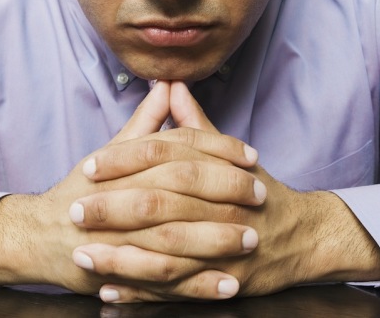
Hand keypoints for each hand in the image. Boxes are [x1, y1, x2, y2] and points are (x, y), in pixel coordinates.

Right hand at [0, 81, 263, 294]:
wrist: (39, 236)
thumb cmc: (81, 191)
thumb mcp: (111, 153)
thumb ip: (144, 122)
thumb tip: (169, 84)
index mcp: (123, 168)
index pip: (176, 152)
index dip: (217, 152)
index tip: (251, 156)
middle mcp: (120, 201)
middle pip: (177, 194)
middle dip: (222, 194)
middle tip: (259, 196)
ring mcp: (118, 242)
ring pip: (172, 241)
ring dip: (215, 242)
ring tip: (250, 241)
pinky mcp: (119, 276)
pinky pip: (164, 284)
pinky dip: (197, 286)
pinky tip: (228, 285)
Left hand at [72, 82, 379, 301]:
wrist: (304, 235)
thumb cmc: (257, 191)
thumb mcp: (229, 155)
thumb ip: (195, 124)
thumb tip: (170, 85)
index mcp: (219, 169)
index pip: (167, 157)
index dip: (127, 160)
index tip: (91, 166)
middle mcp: (223, 206)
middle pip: (162, 203)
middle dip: (114, 209)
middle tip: (75, 210)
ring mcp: (225, 247)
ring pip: (167, 252)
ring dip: (122, 256)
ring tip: (82, 256)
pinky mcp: (226, 282)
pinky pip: (179, 291)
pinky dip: (143, 293)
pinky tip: (110, 291)